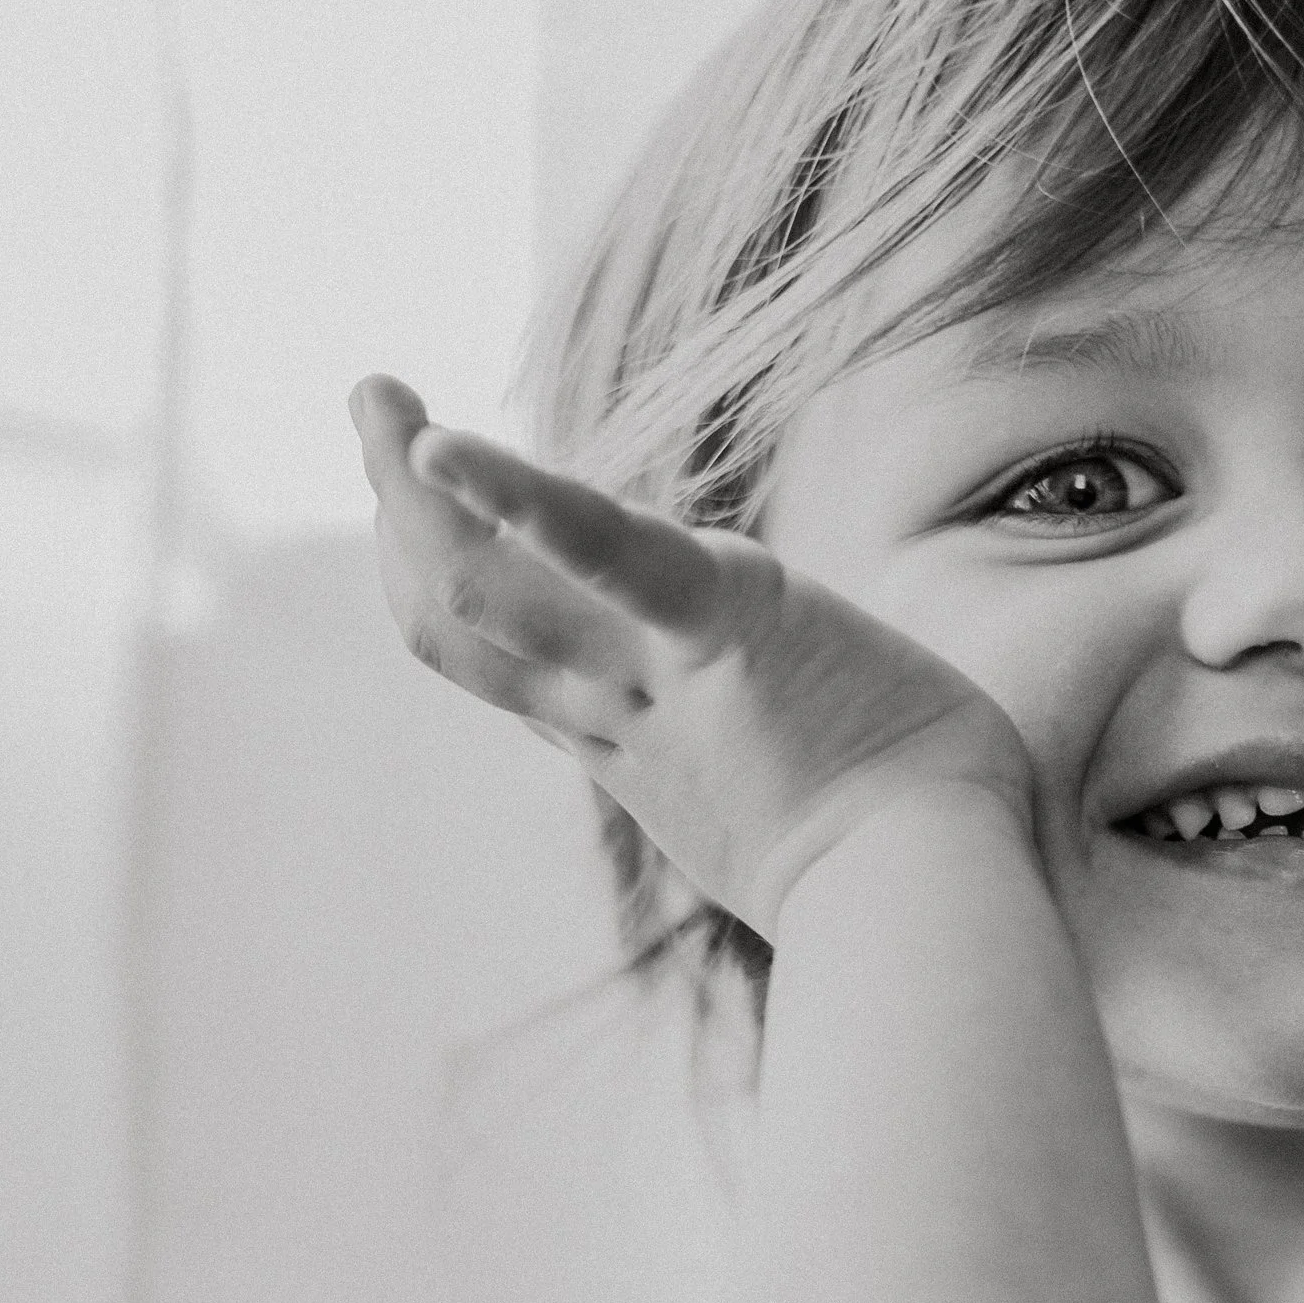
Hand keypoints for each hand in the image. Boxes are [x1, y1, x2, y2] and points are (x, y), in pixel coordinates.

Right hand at [351, 376, 1032, 936]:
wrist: (930, 910)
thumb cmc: (914, 879)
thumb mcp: (812, 835)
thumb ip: (787, 796)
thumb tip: (827, 805)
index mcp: (643, 758)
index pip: (522, 673)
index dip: (463, 597)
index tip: (425, 531)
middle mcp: (621, 719)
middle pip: (469, 621)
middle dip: (405, 521)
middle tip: (374, 420)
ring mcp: (658, 677)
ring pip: (491, 589)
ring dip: (415, 484)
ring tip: (373, 393)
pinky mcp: (721, 625)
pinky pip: (597, 550)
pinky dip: (516, 496)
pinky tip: (443, 445)